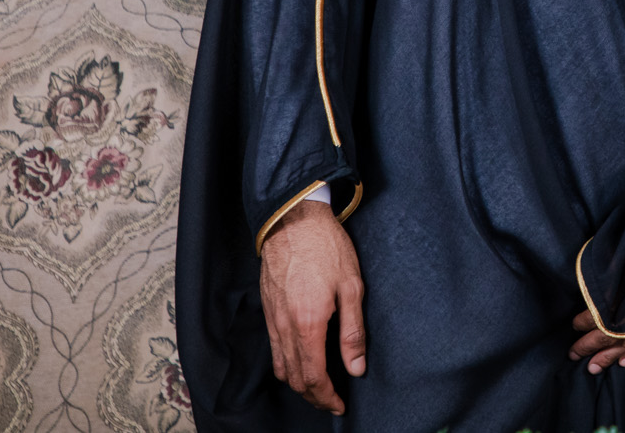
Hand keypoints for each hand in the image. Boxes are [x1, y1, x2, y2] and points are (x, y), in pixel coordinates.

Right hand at [259, 199, 366, 413]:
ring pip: (281, 367)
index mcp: (308, 323)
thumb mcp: (352, 287)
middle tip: (332, 401)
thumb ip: (353, 332)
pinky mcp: (267, 310)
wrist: (294, 220)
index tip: (340, 404)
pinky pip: (273, 349)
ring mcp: (273, 319)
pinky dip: (286, 365)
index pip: (314, 376)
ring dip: (299, 383)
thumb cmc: (327, 248)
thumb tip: (357, 367)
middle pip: (295, 378)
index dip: (327, 396)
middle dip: (314, 396)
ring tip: (319, 387)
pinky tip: (300, 362)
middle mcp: (285, 326)